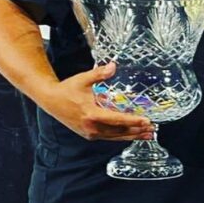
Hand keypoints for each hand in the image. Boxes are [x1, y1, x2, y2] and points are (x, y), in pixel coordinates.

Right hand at [38, 62, 154, 140]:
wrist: (51, 101)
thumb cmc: (67, 89)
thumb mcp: (83, 79)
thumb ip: (99, 74)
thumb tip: (113, 65)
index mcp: (91, 114)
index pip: (117, 119)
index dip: (133, 121)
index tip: (146, 121)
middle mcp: (92, 127)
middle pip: (119, 131)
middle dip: (137, 130)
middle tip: (152, 128)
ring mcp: (91, 133)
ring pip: (116, 137)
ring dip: (132, 136)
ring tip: (147, 135)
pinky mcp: (90, 135)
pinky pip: (109, 137)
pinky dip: (122, 136)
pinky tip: (132, 134)